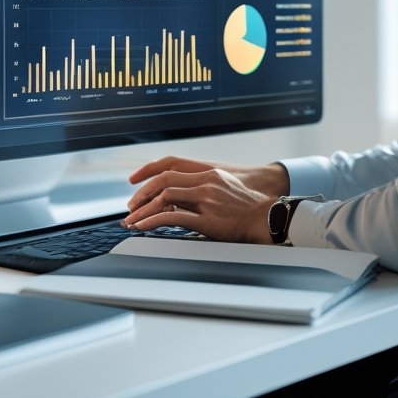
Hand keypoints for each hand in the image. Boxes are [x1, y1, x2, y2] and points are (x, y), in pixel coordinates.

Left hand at [122, 157, 290, 243]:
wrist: (268, 217)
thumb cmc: (248, 207)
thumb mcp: (225, 189)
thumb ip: (203, 190)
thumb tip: (183, 200)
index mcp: (208, 174)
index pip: (170, 170)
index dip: (149, 176)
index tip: (136, 186)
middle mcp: (205, 183)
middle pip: (163, 181)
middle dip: (142, 194)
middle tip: (130, 207)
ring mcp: (206, 200)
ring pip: (165, 198)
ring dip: (144, 210)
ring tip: (132, 221)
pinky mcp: (207, 218)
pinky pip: (173, 218)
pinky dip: (153, 221)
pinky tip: (144, 227)